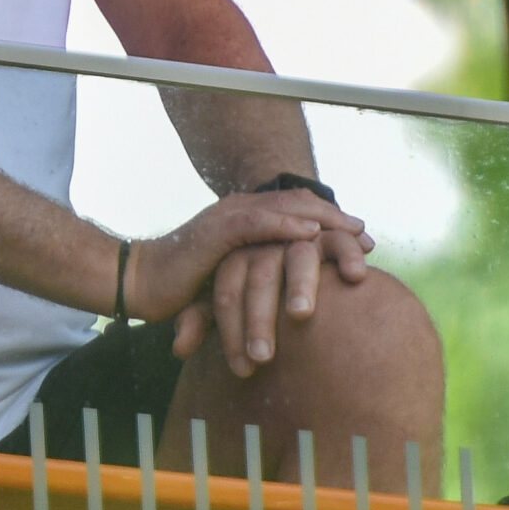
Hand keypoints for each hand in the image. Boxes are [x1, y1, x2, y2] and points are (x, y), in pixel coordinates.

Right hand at [126, 189, 373, 375]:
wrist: (141, 283)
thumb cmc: (182, 289)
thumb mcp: (231, 282)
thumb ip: (259, 282)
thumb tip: (294, 305)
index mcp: (245, 220)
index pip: (295, 211)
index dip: (330, 223)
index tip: (361, 241)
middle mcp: (240, 210)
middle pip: (298, 204)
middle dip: (335, 219)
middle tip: (367, 238)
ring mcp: (228, 216)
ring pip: (285, 208)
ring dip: (322, 220)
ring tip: (352, 233)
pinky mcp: (216, 230)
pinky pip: (258, 223)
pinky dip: (287, 226)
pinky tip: (312, 234)